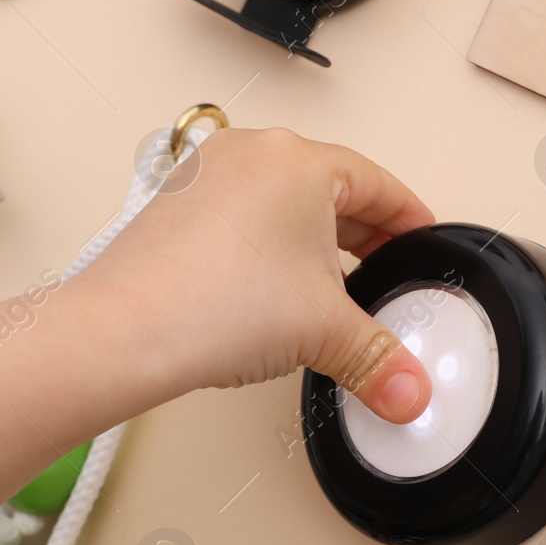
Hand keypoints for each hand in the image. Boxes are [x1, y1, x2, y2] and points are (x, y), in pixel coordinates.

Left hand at [85, 128, 435, 421]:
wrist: (124, 331)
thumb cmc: (208, 302)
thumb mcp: (325, 331)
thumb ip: (380, 360)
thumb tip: (408, 388)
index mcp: (297, 160)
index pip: (377, 182)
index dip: (409, 216)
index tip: (420, 237)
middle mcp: (249, 155)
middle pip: (329, 188)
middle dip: (363, 234)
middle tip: (384, 267)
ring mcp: (205, 178)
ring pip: (281, 202)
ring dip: (312, 241)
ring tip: (330, 285)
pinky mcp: (175, 208)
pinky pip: (240, 217)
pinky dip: (267, 247)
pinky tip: (272, 290)